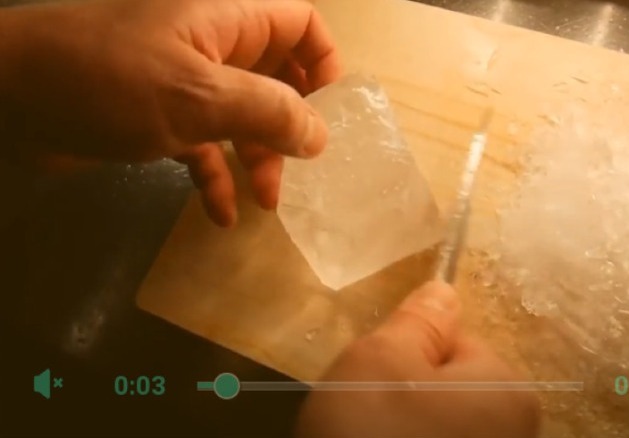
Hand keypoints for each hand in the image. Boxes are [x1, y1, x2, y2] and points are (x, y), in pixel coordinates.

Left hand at [0, 0, 340, 226]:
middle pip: (276, 76)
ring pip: (242, 116)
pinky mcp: (156, 116)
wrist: (7, 99)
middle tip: (302, 169)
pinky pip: (203, 143)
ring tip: (267, 202)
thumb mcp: (198, 97)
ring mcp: (182, 81)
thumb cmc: (106, 83)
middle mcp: (210, 45)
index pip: (300, 24)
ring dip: (258, 158)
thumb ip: (269, 111)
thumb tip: (320, 134)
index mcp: (226, 19)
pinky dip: (216, 175)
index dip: (325, 64)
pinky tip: (220, 214)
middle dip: (291, 124)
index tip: (330, 115)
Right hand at [295, 281, 540, 437]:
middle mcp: (520, 435)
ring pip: (439, 429)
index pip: (455, 346)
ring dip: (405, 432)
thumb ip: (417, 320)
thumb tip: (445, 290)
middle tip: (369, 421)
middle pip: (451, 393)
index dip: (409, 357)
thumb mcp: (379, 360)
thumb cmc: (369, 436)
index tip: (379, 386)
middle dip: (408, 400)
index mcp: (508, 392)